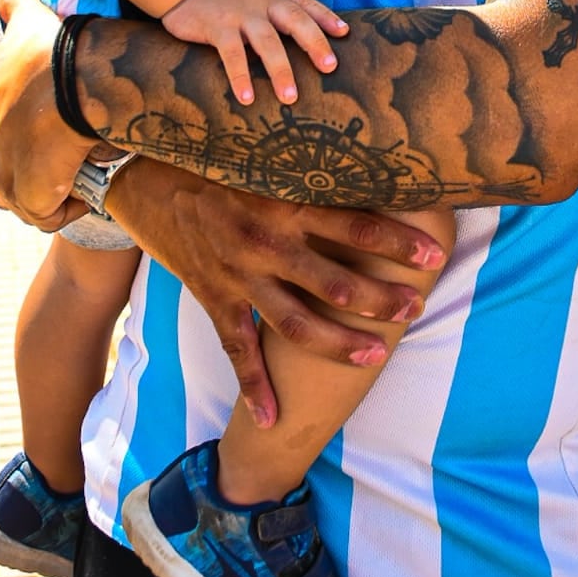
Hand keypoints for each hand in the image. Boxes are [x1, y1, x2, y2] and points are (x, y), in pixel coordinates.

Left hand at [0, 7, 92, 226]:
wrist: (76, 79)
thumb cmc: (53, 49)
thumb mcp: (26, 19)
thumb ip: (11, 1)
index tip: (32, 137)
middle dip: (21, 173)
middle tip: (57, 161)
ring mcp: (0, 174)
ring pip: (18, 198)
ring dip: (45, 193)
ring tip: (74, 175)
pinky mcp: (28, 196)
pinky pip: (45, 216)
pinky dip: (66, 209)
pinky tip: (87, 189)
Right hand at [106, 159, 445, 427]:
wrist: (143, 180)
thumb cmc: (213, 163)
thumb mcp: (262, 159)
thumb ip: (308, 171)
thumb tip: (369, 166)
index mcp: (282, 205)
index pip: (354, 226)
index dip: (398, 243)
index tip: (435, 255)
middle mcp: (264, 243)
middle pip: (334, 284)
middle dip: (380, 301)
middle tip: (413, 310)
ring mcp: (237, 276)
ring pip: (296, 323)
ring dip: (339, 343)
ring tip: (376, 354)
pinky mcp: (213, 297)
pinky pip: (237, 348)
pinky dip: (254, 385)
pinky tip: (272, 417)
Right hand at [155, 0, 349, 103]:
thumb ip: (276, 11)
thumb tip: (305, 37)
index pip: (304, 4)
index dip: (326, 17)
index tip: (344, 33)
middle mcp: (261, 3)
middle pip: (295, 20)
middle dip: (314, 43)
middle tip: (329, 67)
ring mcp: (239, 15)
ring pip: (267, 41)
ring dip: (280, 70)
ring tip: (289, 97)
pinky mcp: (216, 27)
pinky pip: (232, 54)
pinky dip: (240, 76)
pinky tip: (246, 97)